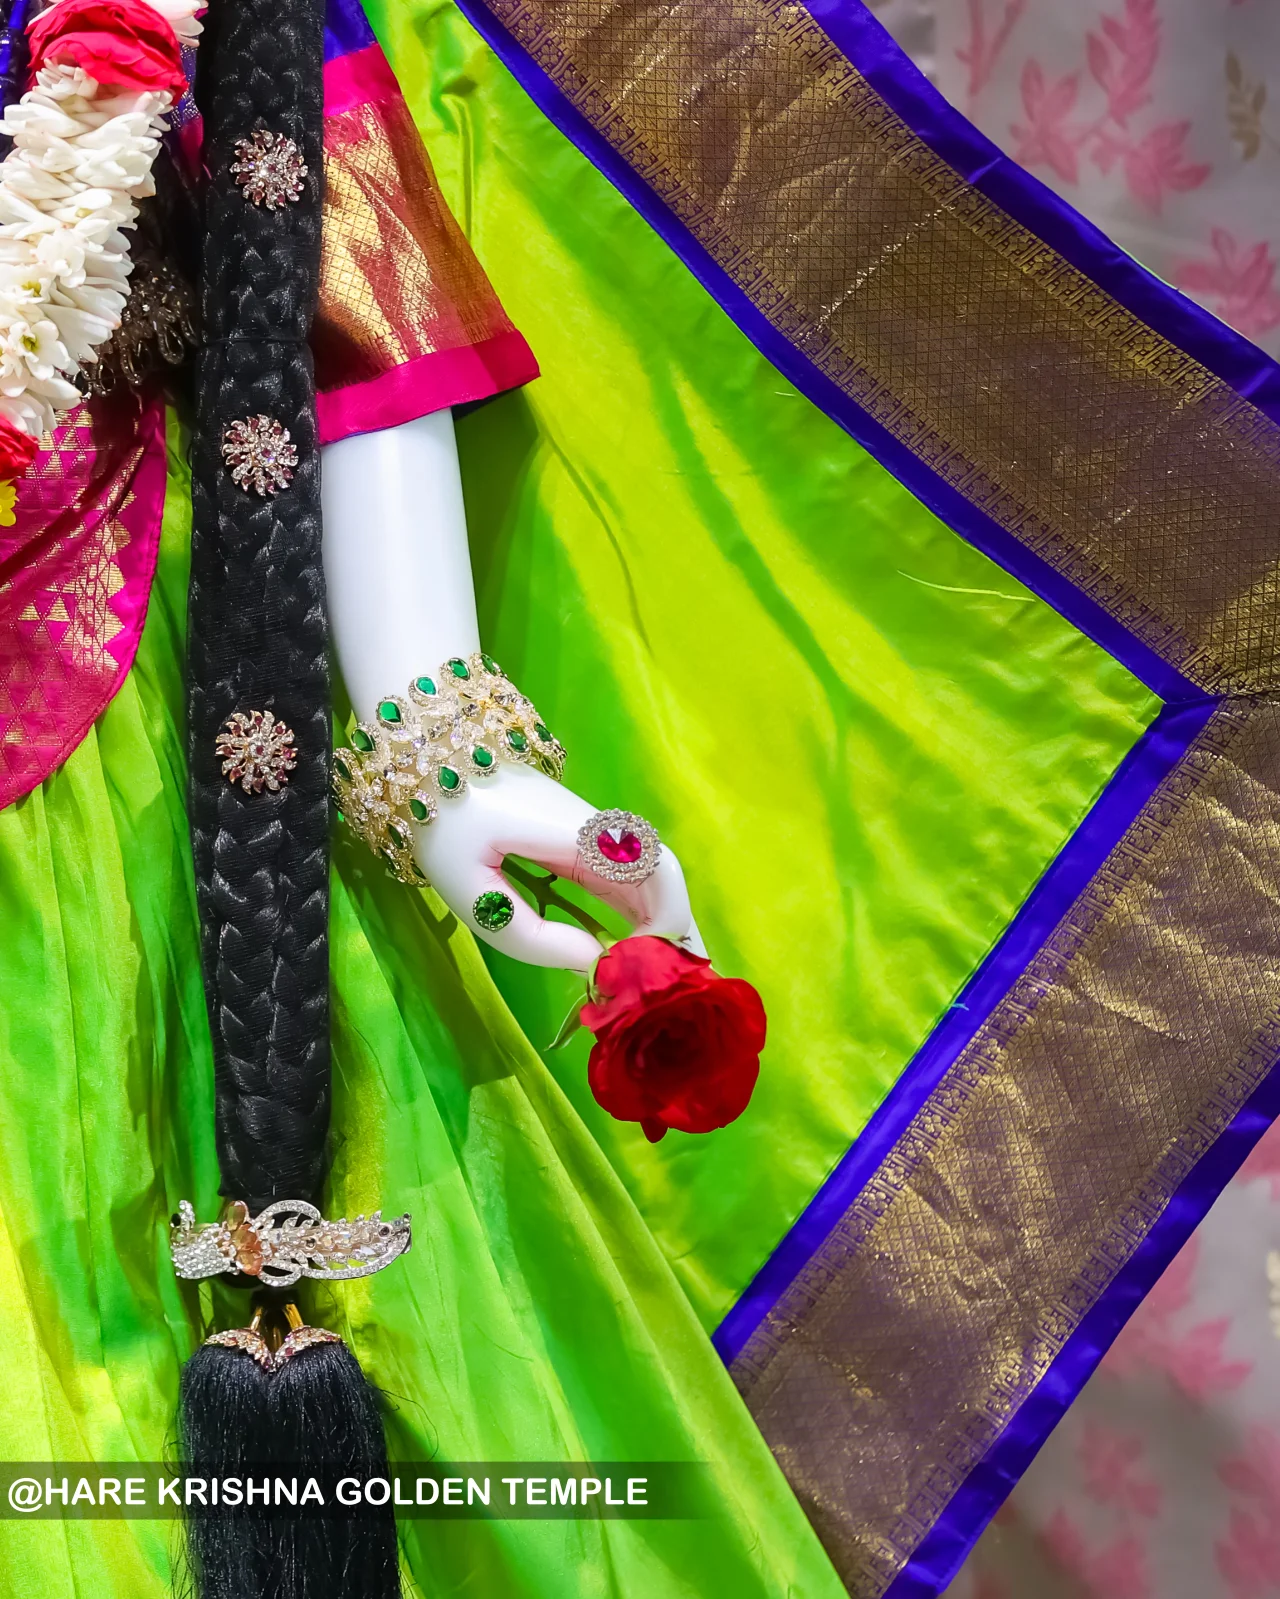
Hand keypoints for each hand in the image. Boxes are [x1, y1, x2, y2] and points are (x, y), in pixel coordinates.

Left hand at [414, 761, 700, 970]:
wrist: (422, 764)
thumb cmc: (441, 825)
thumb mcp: (471, 893)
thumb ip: (531, 936)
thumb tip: (593, 963)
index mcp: (575, 834)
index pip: (655, 868)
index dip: (668, 917)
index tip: (645, 965)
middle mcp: (594, 829)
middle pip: (663, 872)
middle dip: (676, 928)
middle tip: (678, 984)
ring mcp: (587, 831)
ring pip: (648, 873)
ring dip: (661, 921)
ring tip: (662, 974)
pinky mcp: (575, 838)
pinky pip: (622, 874)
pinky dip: (637, 911)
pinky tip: (635, 945)